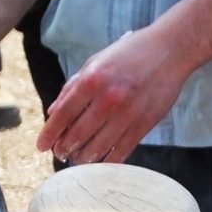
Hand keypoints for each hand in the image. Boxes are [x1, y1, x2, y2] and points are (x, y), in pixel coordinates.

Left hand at [36, 27, 189, 164]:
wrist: (170, 50)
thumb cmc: (129, 54)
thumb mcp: (96, 62)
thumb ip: (72, 87)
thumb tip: (52, 113)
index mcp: (92, 79)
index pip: (62, 114)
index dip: (48, 134)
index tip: (41, 146)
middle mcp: (108, 98)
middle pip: (77, 135)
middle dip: (64, 149)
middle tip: (60, 153)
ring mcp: (127, 114)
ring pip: (97, 148)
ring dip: (83, 158)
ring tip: (77, 159)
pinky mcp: (144, 125)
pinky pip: (120, 152)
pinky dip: (107, 160)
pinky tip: (99, 161)